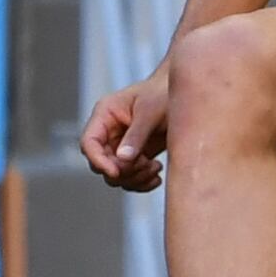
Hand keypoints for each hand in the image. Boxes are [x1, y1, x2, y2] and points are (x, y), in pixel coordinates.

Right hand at [80, 68, 171, 191]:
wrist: (186, 96)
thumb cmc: (165, 94)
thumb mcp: (150, 112)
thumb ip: (136, 135)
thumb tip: (123, 160)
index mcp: (105, 114)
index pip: (89, 142)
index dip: (98, 160)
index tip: (116, 172)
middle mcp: (109, 132)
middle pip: (100, 163)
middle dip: (122, 170)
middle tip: (146, 164)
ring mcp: (121, 145)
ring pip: (115, 174)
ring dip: (134, 177)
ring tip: (155, 167)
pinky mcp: (135, 156)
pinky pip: (129, 178)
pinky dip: (141, 182)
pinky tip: (156, 176)